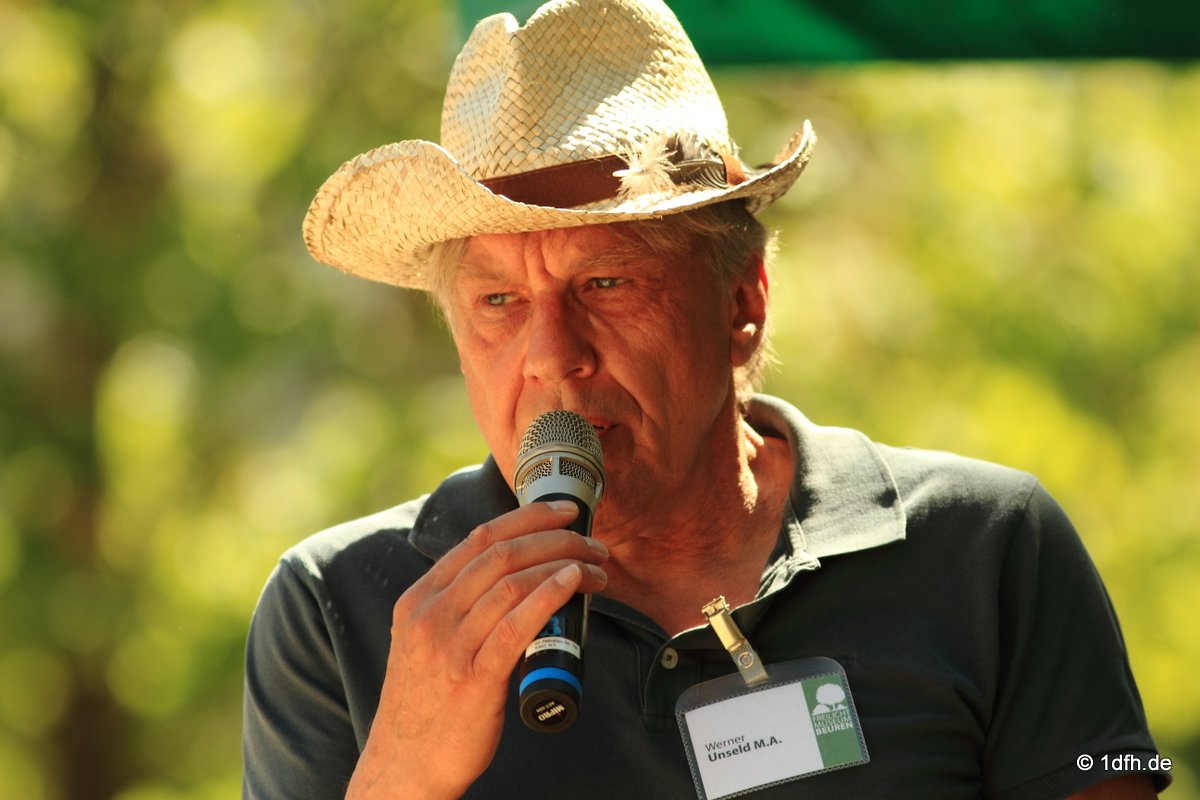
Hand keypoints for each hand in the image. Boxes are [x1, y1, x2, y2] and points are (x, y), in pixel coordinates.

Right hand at [345, 501, 608, 798]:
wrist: (404, 767)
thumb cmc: (426, 706)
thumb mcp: (424, 643)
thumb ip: (456, 608)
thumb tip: (513, 580)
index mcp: (419, 599)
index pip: (478, 539)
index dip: (526, 517)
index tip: (561, 511)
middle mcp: (431, 614)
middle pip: (501, 554)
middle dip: (555, 537)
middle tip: (591, 541)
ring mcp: (450, 646)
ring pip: (513, 582)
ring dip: (564, 564)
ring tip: (596, 568)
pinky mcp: (474, 679)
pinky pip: (517, 625)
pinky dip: (550, 595)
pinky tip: (574, 583)